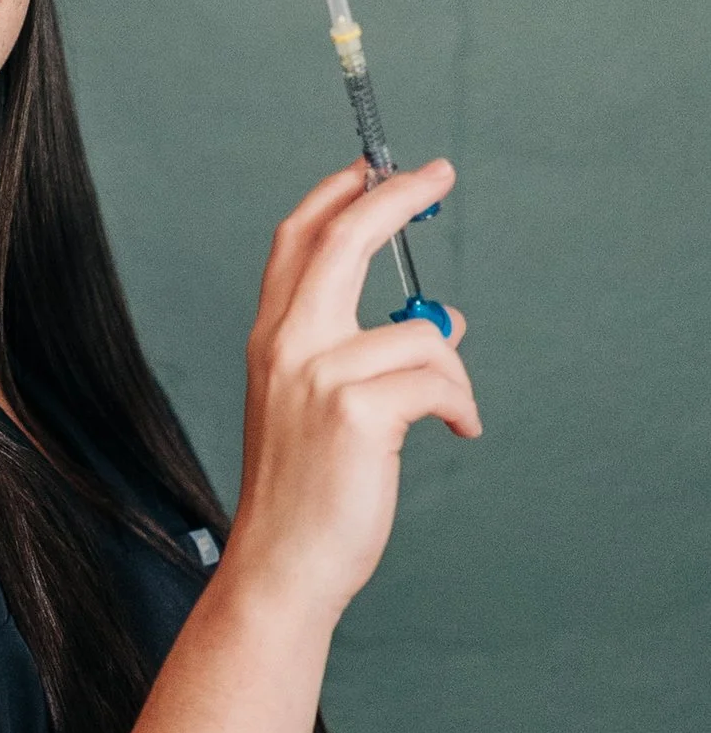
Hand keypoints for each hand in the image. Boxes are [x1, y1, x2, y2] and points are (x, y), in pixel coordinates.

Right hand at [226, 157, 480, 622]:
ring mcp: (318, 374)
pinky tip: (455, 433)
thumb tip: (443, 319)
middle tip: (439, 174)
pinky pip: (440, 381)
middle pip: (344, 240)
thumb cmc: (305, 494)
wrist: (281, 565)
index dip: (337, 195)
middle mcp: (286, 345)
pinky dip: (461, 407)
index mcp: (272, 340)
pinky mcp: (357, 410)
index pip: (298, 241)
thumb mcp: (317, 407)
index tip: (374, 168)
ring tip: (449, 414)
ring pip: (423, 332)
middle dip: (396, 196)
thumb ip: (363, 355)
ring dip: (453, 374)